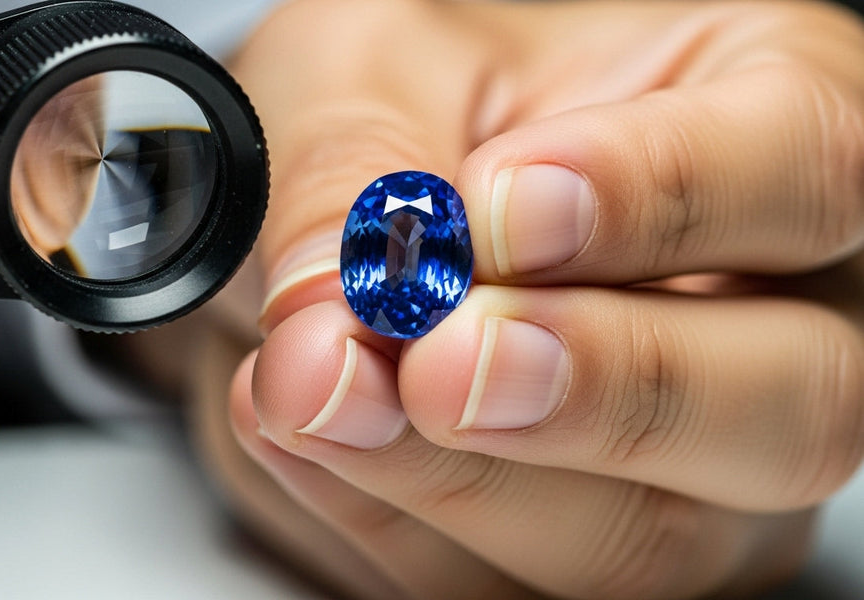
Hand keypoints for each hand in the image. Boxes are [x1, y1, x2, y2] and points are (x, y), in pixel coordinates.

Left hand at [178, 1, 863, 597]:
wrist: (346, 226)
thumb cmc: (398, 107)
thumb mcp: (360, 76)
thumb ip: (353, 181)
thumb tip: (335, 329)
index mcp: (758, 132)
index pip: (805, 169)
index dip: (661, 196)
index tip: (496, 212)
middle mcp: (770, 316)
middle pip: (792, 403)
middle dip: (603, 391)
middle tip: (438, 361)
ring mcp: (698, 463)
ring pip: (655, 537)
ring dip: (466, 480)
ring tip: (323, 392)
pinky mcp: (597, 544)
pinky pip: (515, 592)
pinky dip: (395, 526)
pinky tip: (318, 440)